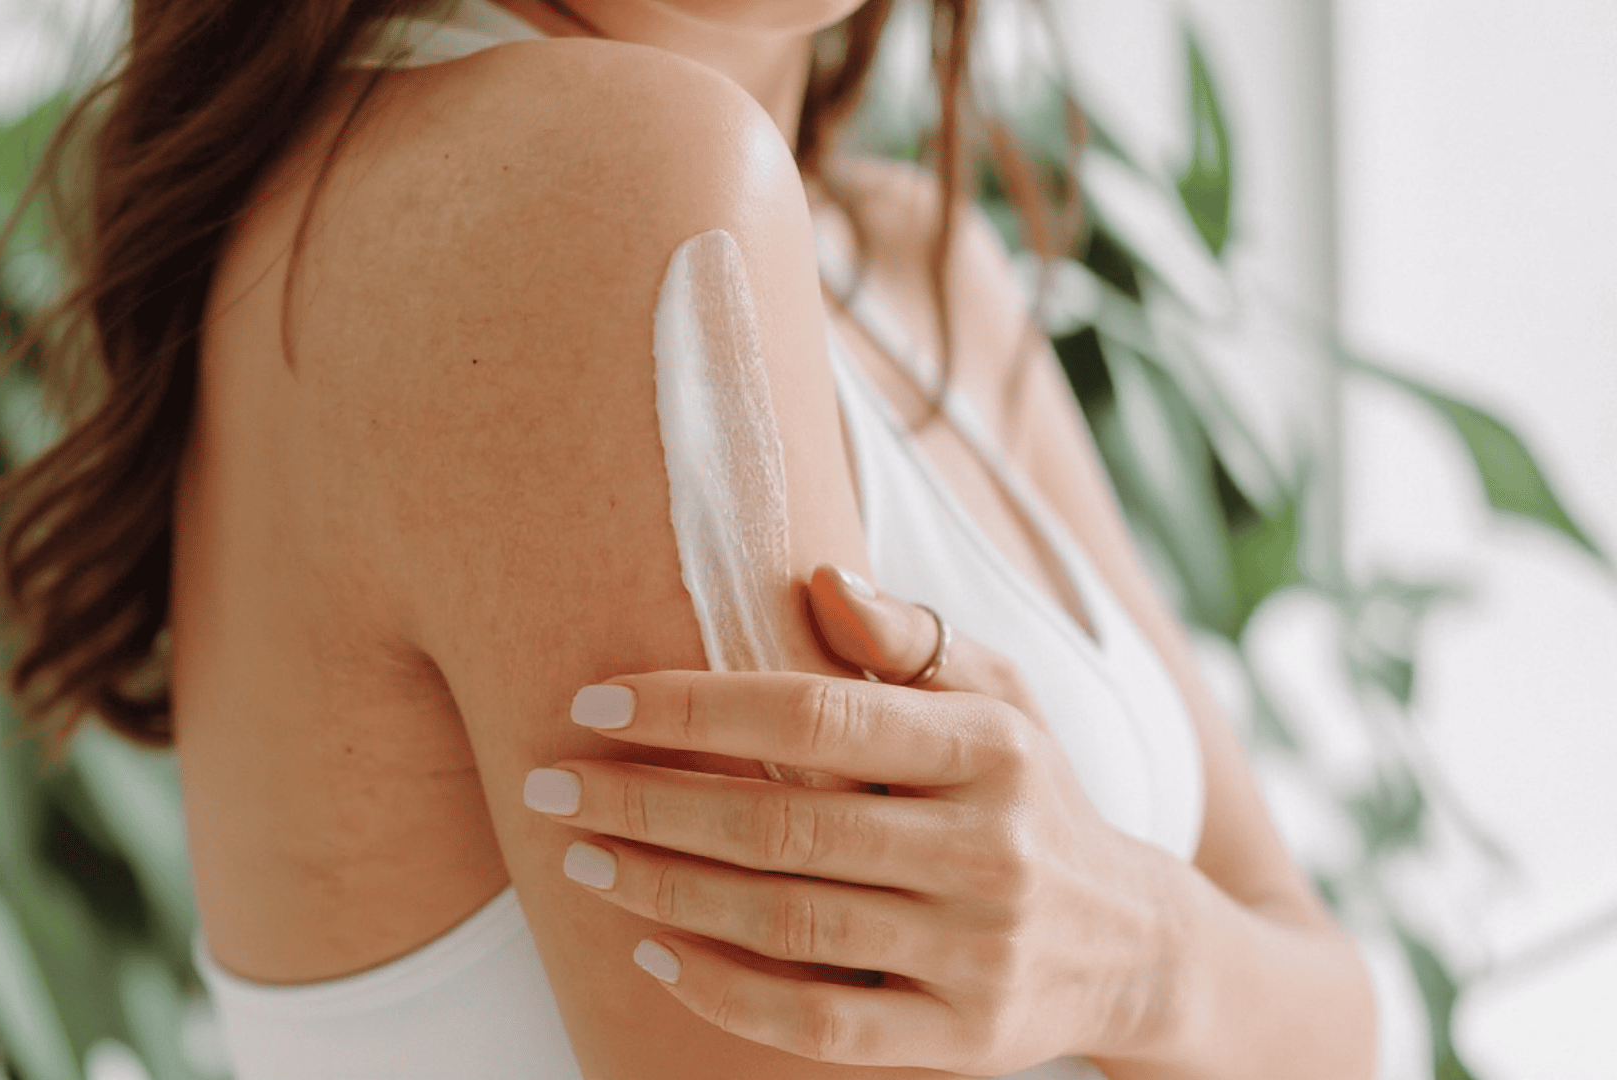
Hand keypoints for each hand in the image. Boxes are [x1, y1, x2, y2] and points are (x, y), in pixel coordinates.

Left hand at [522, 566, 1182, 1074]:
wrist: (1133, 946)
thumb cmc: (1031, 794)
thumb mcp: (1001, 696)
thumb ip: (913, 639)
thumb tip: (819, 576)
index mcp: (991, 747)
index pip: (817, 715)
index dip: (694, 709)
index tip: (596, 704)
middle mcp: (987, 849)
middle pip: (783, 824)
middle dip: (647, 804)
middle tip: (552, 789)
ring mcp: (973, 954)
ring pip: (786, 923)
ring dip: (664, 890)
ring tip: (582, 860)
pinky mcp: (954, 1040)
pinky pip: (815, 1027)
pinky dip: (723, 992)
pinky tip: (654, 951)